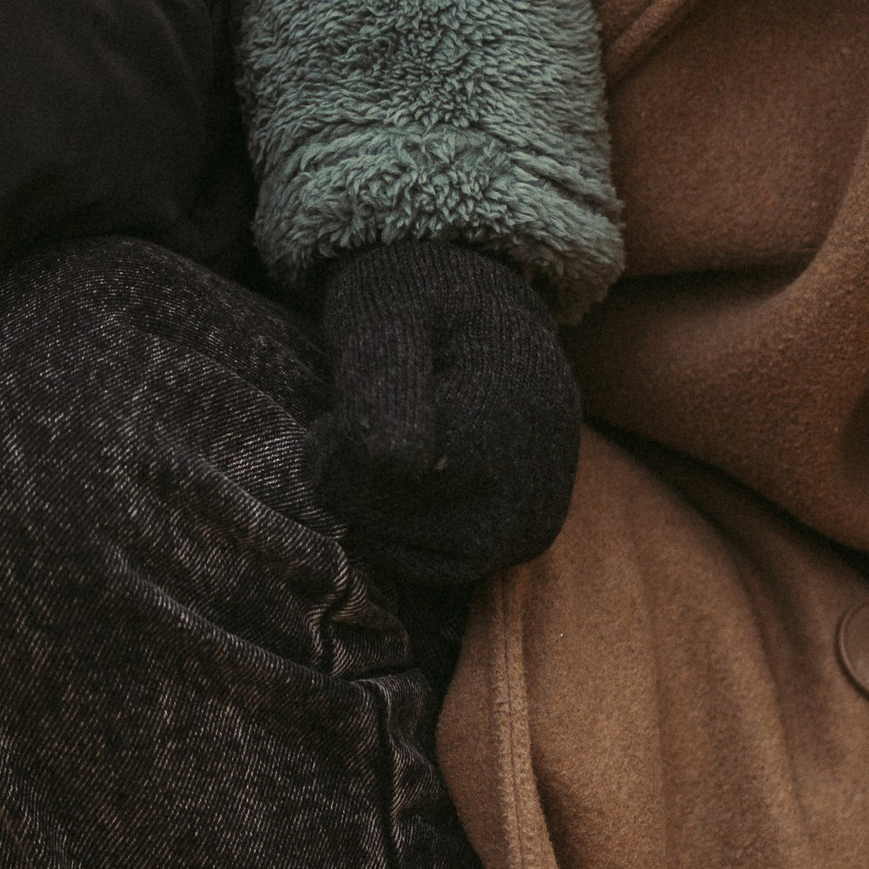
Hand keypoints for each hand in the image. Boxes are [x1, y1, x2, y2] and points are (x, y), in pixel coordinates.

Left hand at [314, 240, 582, 587]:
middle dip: (353, 480)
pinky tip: (406, 481)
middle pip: (390, 521)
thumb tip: (399, 466)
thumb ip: (382, 380)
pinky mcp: (530, 537)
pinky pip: (442, 565)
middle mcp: (533, 473)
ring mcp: (538, 513)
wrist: (486, 309)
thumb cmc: (420, 303)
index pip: (374, 472)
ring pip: (413, 553)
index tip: (336, 409)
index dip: (331, 445)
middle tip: (362, 422)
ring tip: (388, 445)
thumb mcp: (386, 314)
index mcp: (503, 410)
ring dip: (376, 509)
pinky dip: (408, 533)